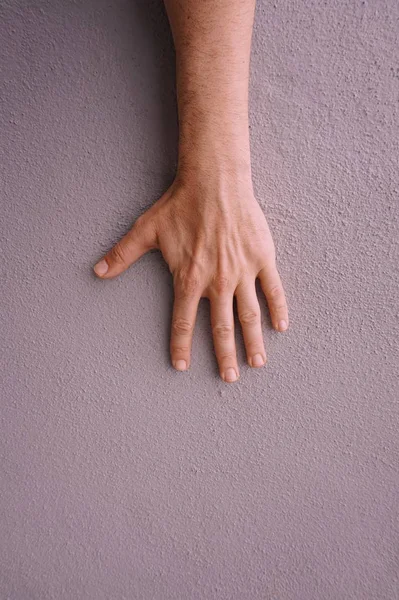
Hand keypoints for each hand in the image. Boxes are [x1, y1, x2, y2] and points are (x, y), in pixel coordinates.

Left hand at [93, 170, 288, 381]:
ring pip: (249, 315)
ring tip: (257, 363)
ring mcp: (242, 271)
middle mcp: (217, 282)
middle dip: (224, 356)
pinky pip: (273, 289)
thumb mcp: (146, 230)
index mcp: (189, 279)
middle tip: (229, 378)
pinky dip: (278, 308)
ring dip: (252, 342)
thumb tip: (97, 271)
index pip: (183, 322)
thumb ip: (123, 255)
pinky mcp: (262, 258)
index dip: (180, 346)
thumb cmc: (179, 205)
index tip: (181, 366)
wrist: (214, 181)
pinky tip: (281, 327)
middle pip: (221, 328)